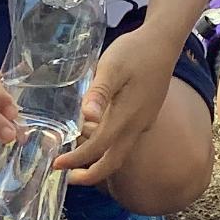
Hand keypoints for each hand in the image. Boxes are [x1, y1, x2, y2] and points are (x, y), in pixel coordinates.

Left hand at [55, 28, 176, 186]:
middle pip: (113, 162)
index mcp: (126, 116)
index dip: (76, 160)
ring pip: (120, 152)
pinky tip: (94, 136)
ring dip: (99, 161)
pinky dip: (107, 147)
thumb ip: (99, 93)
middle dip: (91, 175)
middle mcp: (136, 125)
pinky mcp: (145, 116)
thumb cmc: (135, 51)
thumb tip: (86, 118)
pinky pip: (124, 140)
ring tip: (75, 160)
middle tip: (67, 178)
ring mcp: (143, 122)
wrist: (163, 42)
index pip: (98, 149)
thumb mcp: (112, 67)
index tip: (56, 165)